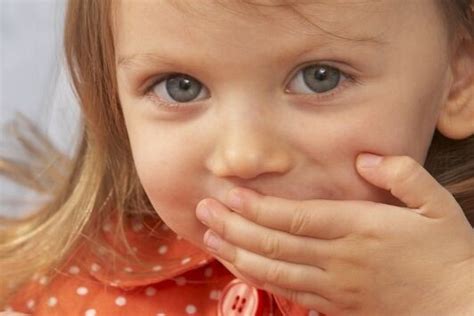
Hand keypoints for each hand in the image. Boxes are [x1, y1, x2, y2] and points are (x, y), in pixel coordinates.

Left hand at [196, 154, 473, 314]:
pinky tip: (240, 266)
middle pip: (273, 243)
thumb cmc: (448, 255)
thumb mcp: (436, 206)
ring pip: (273, 271)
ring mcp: (334, 286)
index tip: (230, 194)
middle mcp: (338, 259)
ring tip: (210, 236)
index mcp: (359, 229)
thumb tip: (365, 158)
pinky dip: (258, 278)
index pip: (294, 217)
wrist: (461, 309)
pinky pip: (287, 292)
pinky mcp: (335, 305)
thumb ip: (401, 174)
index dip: (257, 207)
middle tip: (204, 209)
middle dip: (234, 226)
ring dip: (237, 253)